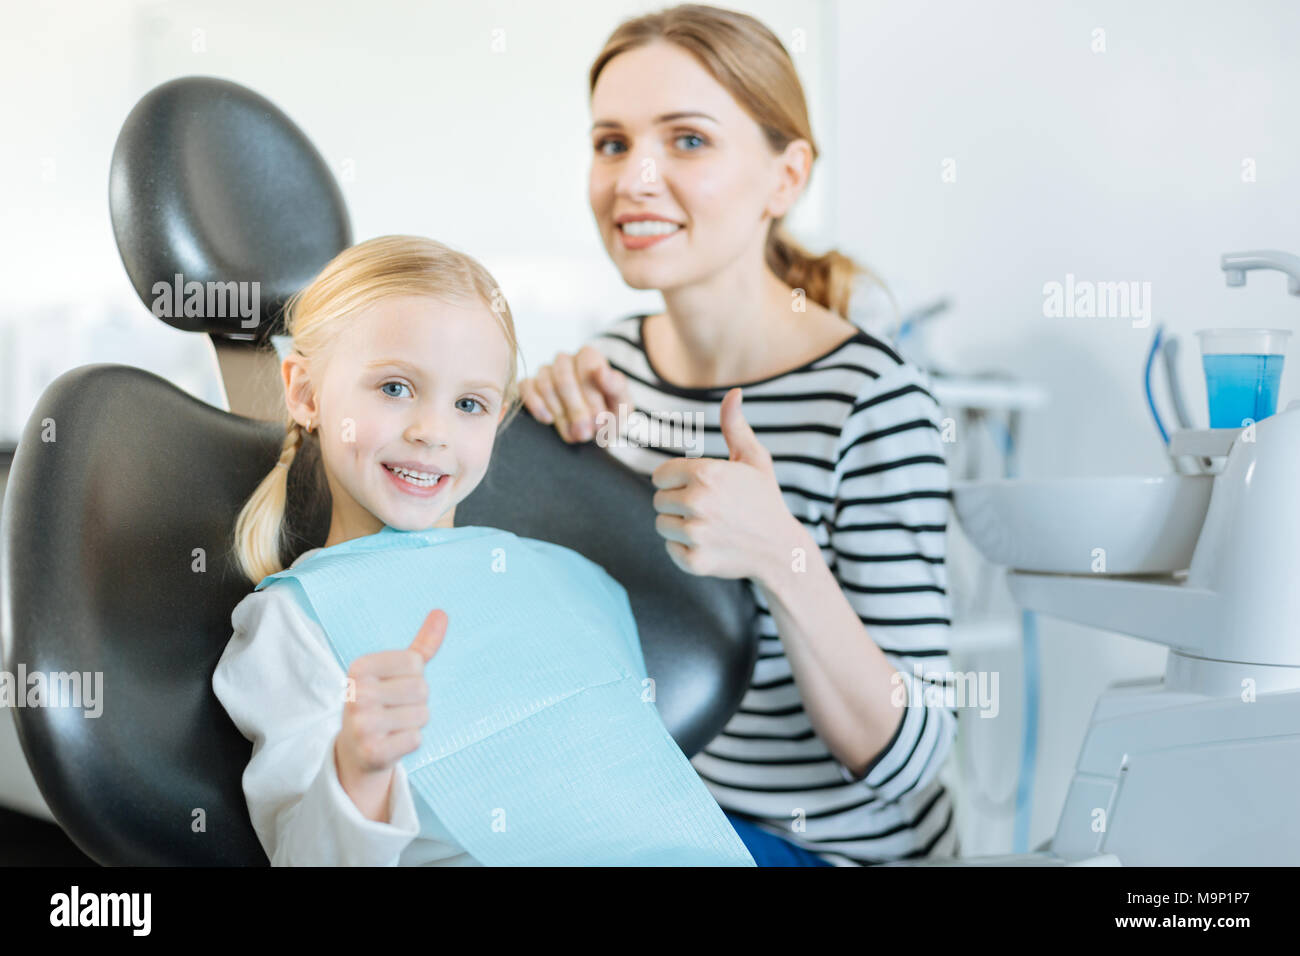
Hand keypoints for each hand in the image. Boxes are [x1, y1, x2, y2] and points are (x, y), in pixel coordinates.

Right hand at [335, 609, 446, 821]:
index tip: (393, 686)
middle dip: (417, 701)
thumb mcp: (396, 671)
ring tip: (392, 725)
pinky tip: (390, 742)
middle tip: (394, 709)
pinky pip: (415, 739)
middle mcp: (356, 694)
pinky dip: (410, 742)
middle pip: (421, 689)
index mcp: (359, 668)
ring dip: (414, 723)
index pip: (414, 661)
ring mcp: (362, 724)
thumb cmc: (381, 702)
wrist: (355, 749)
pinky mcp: (372, 752)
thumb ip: (421, 645)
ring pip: (422, 715)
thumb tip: (442, 613)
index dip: (413, 675)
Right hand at [519, 345, 632, 442]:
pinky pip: (525, 388)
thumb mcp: (621, 406)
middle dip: (576, 410)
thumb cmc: (608, 416)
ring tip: (573, 434)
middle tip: (586, 433)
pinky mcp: (528, 386)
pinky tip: (548, 420)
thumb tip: (601, 370)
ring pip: (545, 385)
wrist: (591, 434)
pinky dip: (537, 405)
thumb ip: (616, 387)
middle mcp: (565, 360)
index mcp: (589, 357)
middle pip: (564, 378)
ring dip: (560, 414)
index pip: (587, 363)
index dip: (592, 395)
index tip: (599, 420)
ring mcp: (545, 372)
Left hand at [651, 388, 800, 580]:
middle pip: (659, 500)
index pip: (660, 475)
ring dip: (679, 525)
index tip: (697, 486)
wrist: (780, 548)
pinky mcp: (694, 561)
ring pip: (662, 524)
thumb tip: (734, 392)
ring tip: (707, 525)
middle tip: (706, 508)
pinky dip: (685, 548)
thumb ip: (735, 426)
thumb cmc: (764, 499)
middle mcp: (697, 502)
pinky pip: (670, 548)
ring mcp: (695, 534)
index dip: (677, 480)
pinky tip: (709, 543)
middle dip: (677, 502)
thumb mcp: (754, 459)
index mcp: (706, 473)